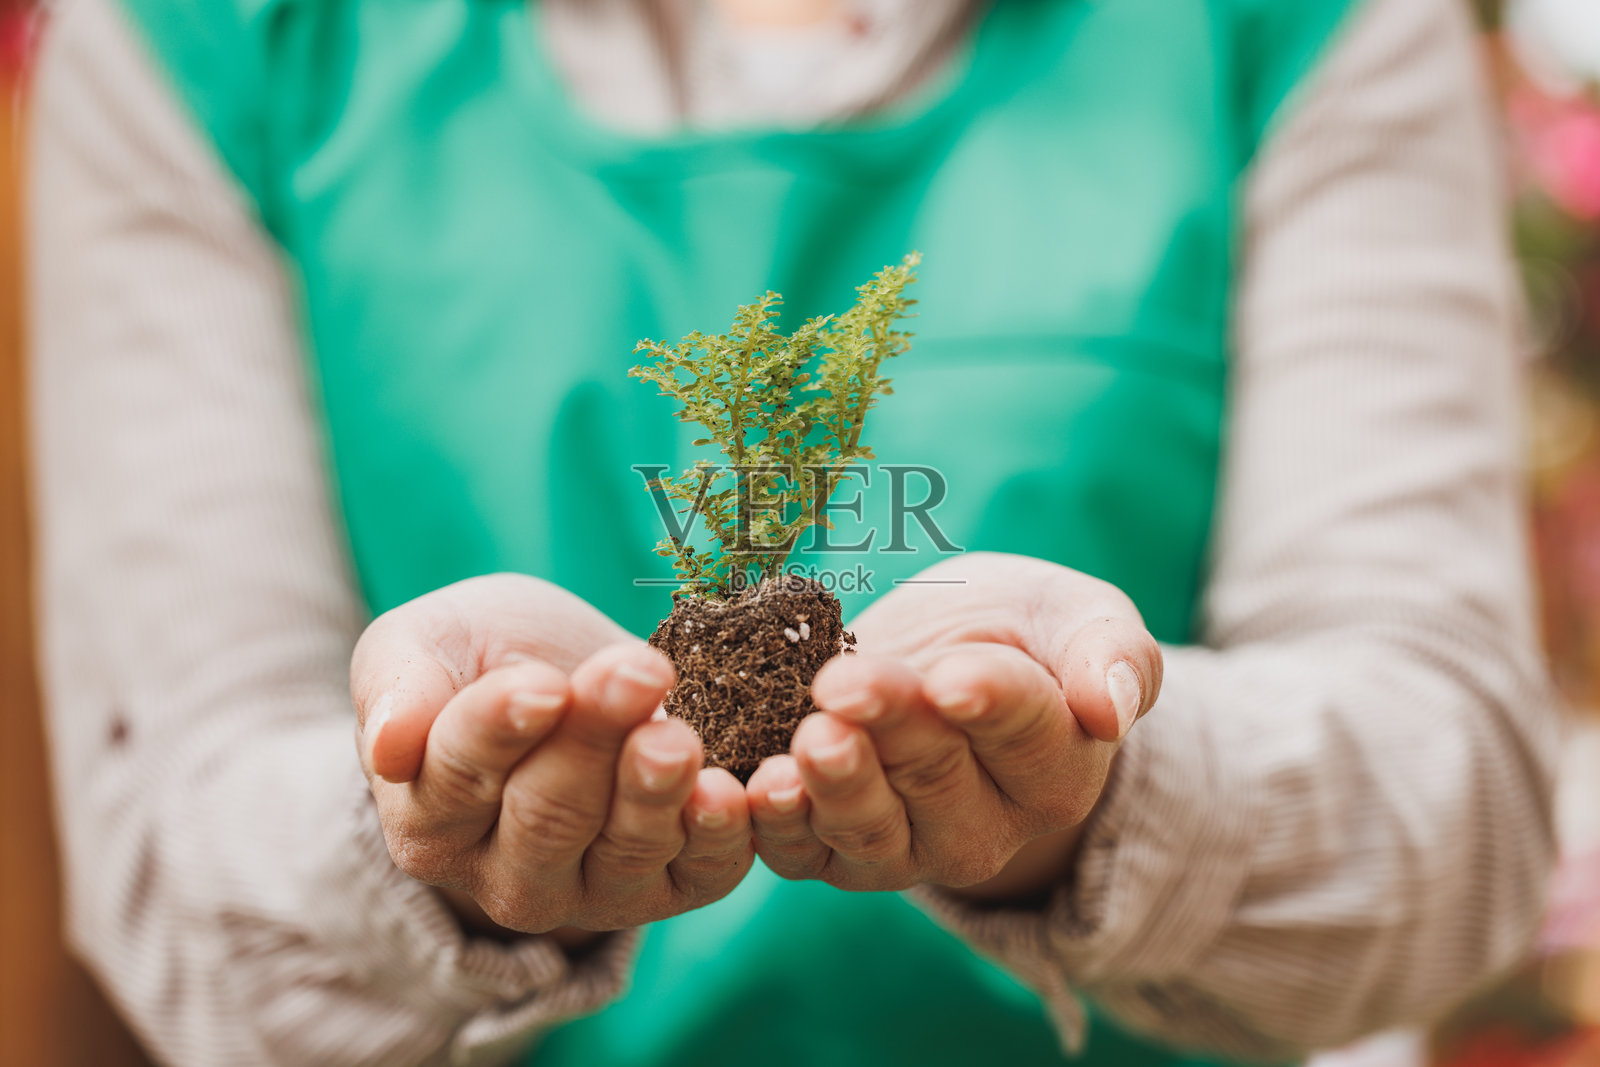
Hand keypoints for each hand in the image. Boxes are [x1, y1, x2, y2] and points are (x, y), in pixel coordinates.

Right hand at [352, 574, 752, 936]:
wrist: (566, 675)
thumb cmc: (481, 656)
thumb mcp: (423, 644)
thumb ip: (398, 685)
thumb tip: (388, 743)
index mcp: (428, 820)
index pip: (458, 779)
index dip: (502, 730)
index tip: (544, 685)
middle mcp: (505, 877)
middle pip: (548, 816)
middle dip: (593, 740)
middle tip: (634, 673)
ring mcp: (591, 891)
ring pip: (623, 849)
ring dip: (654, 789)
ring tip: (676, 735)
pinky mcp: (672, 886)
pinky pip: (700, 873)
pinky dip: (718, 837)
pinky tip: (726, 792)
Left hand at [745, 552, 1159, 900]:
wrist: (954, 656)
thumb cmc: (1028, 631)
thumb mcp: (1082, 618)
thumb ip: (1112, 654)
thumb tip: (1110, 707)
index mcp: (1057, 766)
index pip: (1025, 731)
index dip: (986, 703)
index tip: (952, 680)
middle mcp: (987, 823)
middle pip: (936, 775)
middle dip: (890, 726)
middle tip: (847, 686)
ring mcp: (909, 845)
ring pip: (869, 828)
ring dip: (833, 785)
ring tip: (810, 740)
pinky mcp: (838, 851)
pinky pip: (804, 852)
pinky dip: (777, 827)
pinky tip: (757, 789)